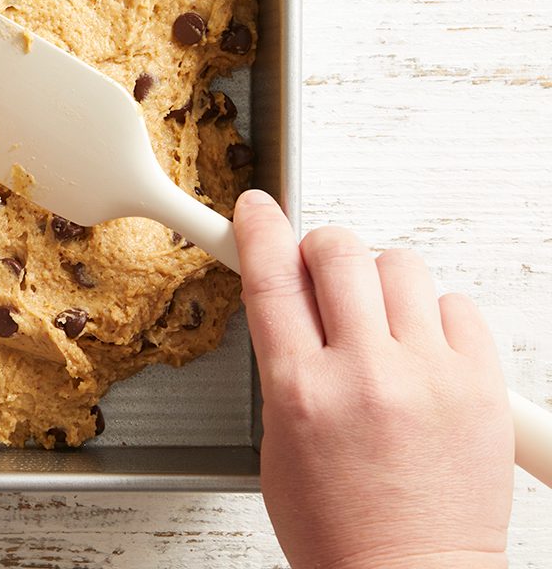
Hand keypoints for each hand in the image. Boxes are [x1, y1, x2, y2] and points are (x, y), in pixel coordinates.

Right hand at [233, 190, 511, 568]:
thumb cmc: (340, 528)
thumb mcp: (279, 441)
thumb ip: (287, 364)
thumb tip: (295, 304)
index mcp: (303, 390)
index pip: (272, 278)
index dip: (260, 229)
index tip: (257, 209)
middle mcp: (367, 373)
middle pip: (340, 252)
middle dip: (322, 248)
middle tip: (321, 271)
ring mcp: (430, 375)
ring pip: (400, 266)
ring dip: (379, 281)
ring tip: (378, 322)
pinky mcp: (481, 384)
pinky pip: (456, 304)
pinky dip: (433, 314)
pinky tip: (420, 348)